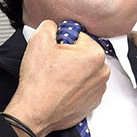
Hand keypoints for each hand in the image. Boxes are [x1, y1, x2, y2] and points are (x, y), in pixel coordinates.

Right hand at [4, 20, 109, 136]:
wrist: (35, 112)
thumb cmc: (39, 83)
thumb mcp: (39, 40)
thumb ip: (50, 25)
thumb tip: (54, 26)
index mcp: (95, 54)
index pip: (78, 36)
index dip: (62, 42)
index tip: (54, 51)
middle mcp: (102, 72)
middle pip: (83, 53)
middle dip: (69, 56)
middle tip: (52, 65)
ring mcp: (98, 89)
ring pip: (84, 70)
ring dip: (71, 71)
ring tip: (55, 78)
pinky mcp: (92, 102)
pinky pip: (83, 87)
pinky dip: (73, 87)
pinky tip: (60, 89)